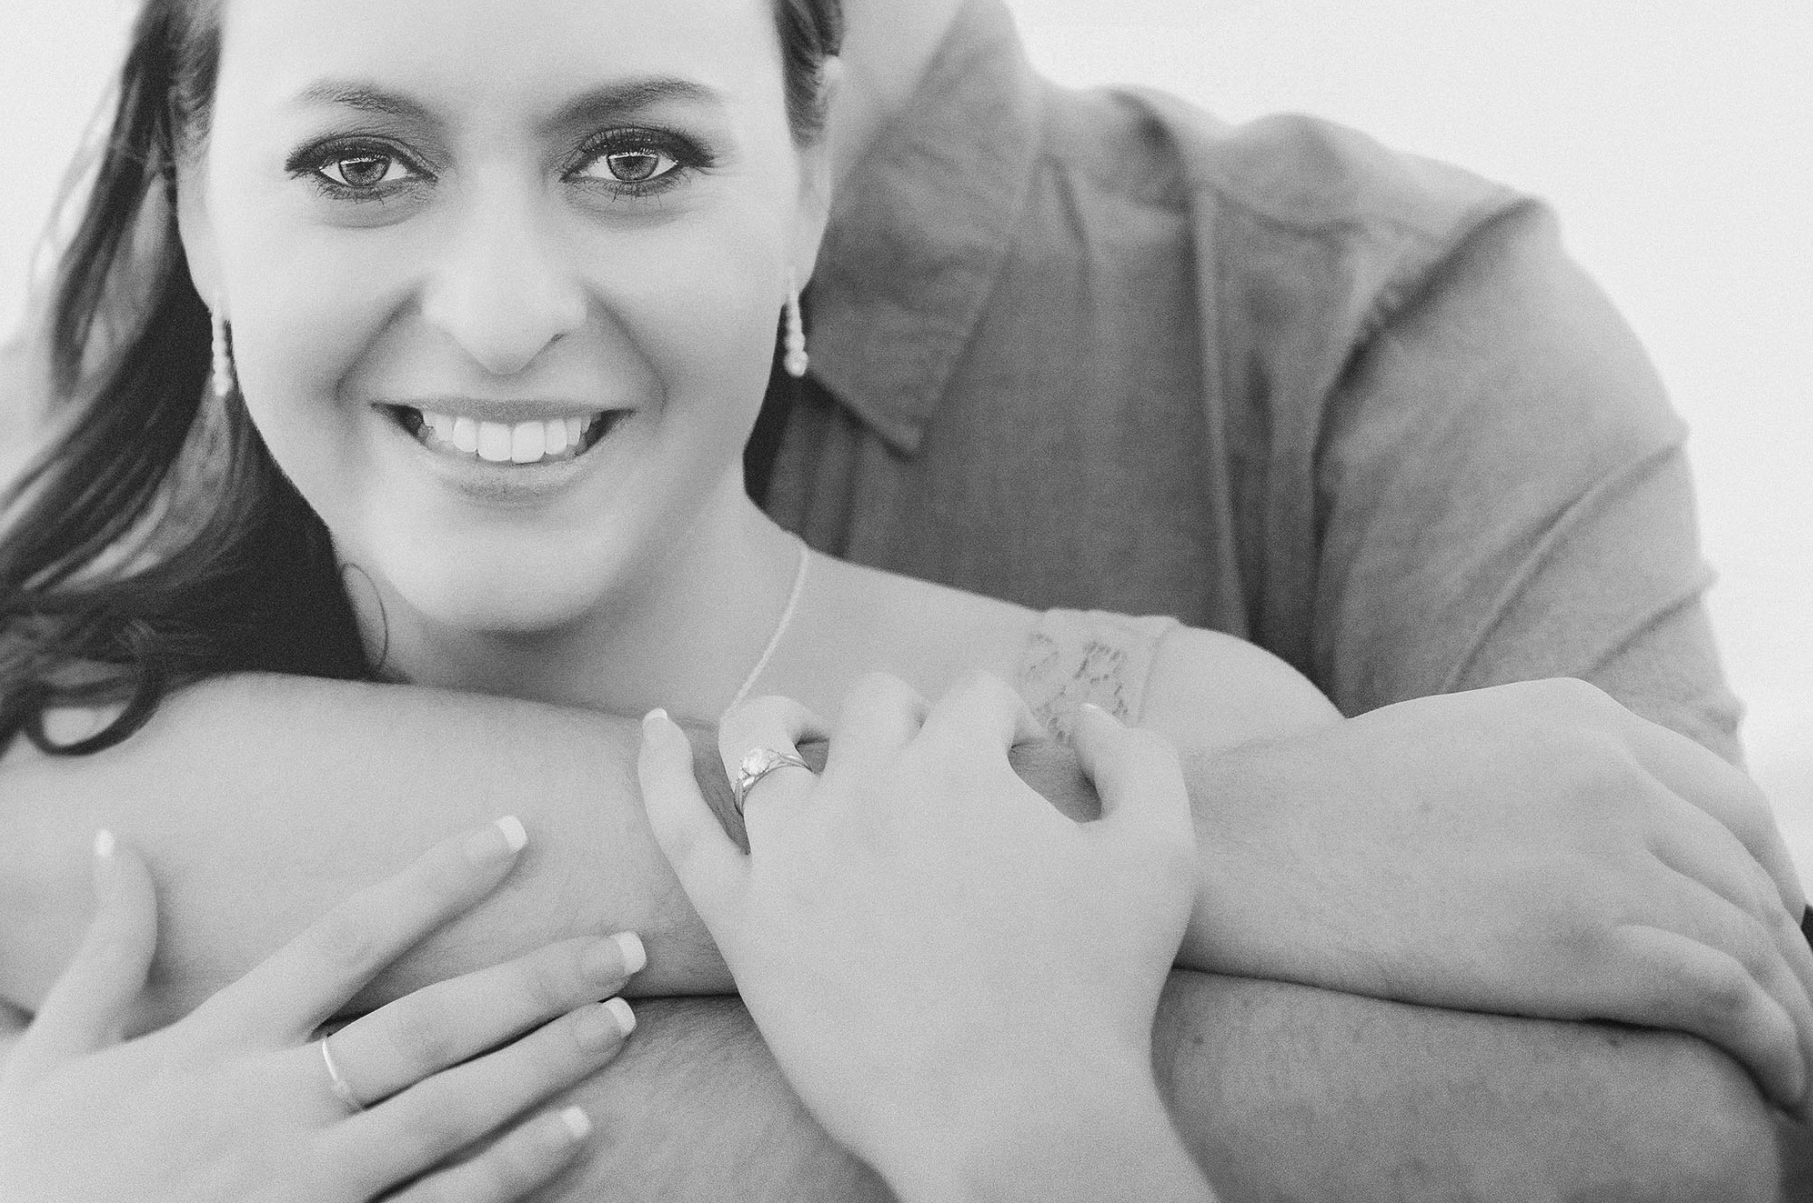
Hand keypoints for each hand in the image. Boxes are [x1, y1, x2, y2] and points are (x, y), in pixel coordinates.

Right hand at [0, 819, 645, 1202]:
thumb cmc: (36, 1180)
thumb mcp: (50, 1060)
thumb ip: (105, 953)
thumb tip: (117, 843)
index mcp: (215, 1045)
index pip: (349, 937)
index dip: (437, 881)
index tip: (516, 832)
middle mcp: (270, 1109)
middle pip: (427, 1027)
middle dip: (532, 981)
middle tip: (623, 945)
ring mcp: (304, 1188)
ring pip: (447, 1114)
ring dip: (543, 1065)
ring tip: (620, 1021)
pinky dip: (509, 1172)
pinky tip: (575, 1134)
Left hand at [640, 674, 1214, 1202]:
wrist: (1015, 1116)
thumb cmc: (1096, 993)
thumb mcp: (1161, 857)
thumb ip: (1143, 760)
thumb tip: (1091, 714)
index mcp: (959, 762)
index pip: (976, 697)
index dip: (1006, 727)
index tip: (1020, 769)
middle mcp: (868, 785)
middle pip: (877, 706)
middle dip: (913, 727)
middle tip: (936, 785)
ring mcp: (794, 850)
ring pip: (763, 737)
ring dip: (791, 722)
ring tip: (810, 740)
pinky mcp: (744, 921)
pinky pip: (678, 822)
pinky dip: (657, 764)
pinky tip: (651, 729)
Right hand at [1184, 678, 1812, 1113]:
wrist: (1246, 841)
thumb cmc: (1329, 810)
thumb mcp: (1460, 743)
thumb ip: (1548, 766)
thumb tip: (1608, 832)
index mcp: (1580, 715)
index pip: (1735, 804)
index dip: (1776, 882)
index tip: (1773, 937)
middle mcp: (1608, 771)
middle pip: (1755, 878)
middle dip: (1792, 958)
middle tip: (1795, 1018)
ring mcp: (1597, 849)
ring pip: (1755, 944)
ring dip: (1797, 1019)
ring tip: (1795, 1072)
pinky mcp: (1580, 939)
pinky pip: (1725, 997)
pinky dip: (1774, 1048)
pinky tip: (1775, 1082)